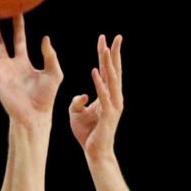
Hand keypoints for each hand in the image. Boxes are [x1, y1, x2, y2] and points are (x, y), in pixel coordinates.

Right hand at [0, 13, 62, 129]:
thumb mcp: (54, 73)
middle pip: (0, 40)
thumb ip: (50, 55)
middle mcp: (10, 64)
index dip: (17, 25)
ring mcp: (1, 70)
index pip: (18, 39)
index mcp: (23, 62)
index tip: (16, 10)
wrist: (35, 115)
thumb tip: (45, 38)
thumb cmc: (45, 98)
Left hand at [66, 32, 123, 159]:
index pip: (106, 71)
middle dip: (113, 54)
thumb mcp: (76, 113)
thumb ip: (77, 101)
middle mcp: (113, 98)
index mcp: (107, 95)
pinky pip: (103, 96)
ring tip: (106, 49)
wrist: (95, 152)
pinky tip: (95, 72)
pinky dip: (99, 84)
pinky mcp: (108, 115)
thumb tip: (82, 95)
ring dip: (108, 64)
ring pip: (111, 80)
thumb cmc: (87, 133)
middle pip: (113, 71)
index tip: (104, 39)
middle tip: (115, 37)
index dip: (106, 55)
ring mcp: (113, 106)